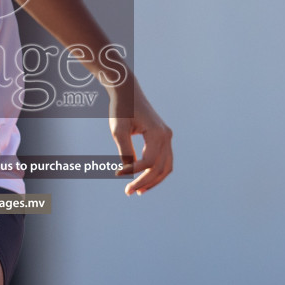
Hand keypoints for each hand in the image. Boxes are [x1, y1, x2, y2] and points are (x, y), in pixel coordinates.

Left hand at [109, 78, 172, 195]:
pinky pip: (164, 160)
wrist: (128, 92)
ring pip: (166, 167)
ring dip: (153, 180)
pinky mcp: (163, 138)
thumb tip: (128, 171)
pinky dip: (156, 172)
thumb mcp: (119, 130)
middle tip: (128, 192)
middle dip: (144, 182)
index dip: (133, 171)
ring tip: (138, 190)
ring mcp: (167, 137)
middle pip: (160, 167)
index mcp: (157, 133)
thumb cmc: (121, 109)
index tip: (117, 173)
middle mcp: (166, 136)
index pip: (148, 161)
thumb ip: (125, 151)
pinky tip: (144, 179)